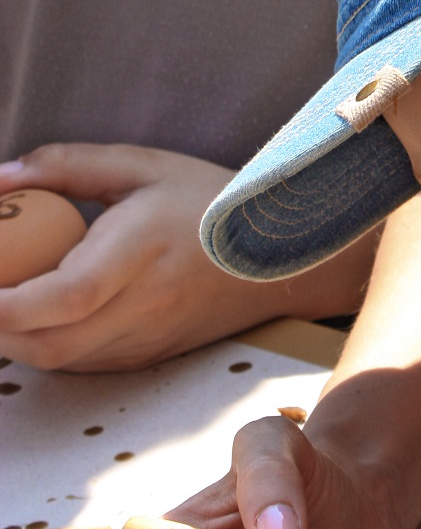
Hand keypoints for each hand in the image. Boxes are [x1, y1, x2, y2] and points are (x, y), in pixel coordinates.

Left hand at [0, 144, 373, 371]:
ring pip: (59, 360)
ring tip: (5, 300)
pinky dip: (46, 346)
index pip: (62, 296)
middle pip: (48, 343)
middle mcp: (144, 306)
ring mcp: (147, 340)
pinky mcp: (148, 357)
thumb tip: (0, 179)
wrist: (284, 257)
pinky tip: (37, 316)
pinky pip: (82, 363)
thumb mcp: (141, 164)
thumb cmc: (211, 202)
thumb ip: (65, 165)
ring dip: (15, 340)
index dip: (4, 303)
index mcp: (140, 251)